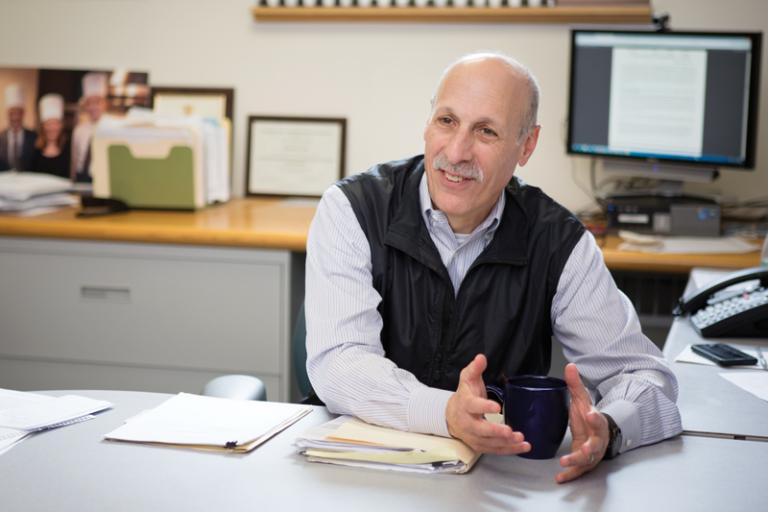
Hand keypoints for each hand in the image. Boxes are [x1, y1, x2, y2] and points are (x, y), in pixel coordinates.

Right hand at [445, 354, 529, 454]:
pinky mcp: (480, 446)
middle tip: (509, 431)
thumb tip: (481, 358)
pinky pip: (495, 450)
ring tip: (521, 439)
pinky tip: (523, 446)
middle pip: (481, 430)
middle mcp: (468, 423)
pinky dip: (509, 450)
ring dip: (505, 443)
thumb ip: (475, 368)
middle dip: (496, 431)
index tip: (497, 406)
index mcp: (465, 405)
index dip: (484, 406)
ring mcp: (473, 437)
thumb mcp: (467, 379)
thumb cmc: (464, 396)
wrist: (451, 415)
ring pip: (489, 443)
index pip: (473, 406)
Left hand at [556, 363, 609, 483]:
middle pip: (596, 445)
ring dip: (577, 462)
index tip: (590, 414)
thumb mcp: (582, 401)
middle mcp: (596, 441)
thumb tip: (570, 366)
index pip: (598, 421)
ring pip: (587, 461)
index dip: (595, 419)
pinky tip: (560, 478)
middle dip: (591, 447)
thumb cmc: (588, 418)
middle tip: (585, 448)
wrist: (598, 436)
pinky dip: (570, 475)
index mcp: (597, 425)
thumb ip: (575, 385)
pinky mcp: (584, 464)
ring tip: (565, 462)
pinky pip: (578, 471)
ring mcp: (591, 454)